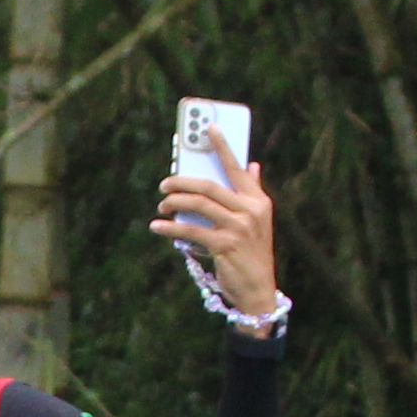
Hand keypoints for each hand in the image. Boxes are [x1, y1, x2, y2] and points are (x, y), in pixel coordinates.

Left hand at [151, 150, 282, 321]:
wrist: (258, 289)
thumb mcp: (258, 221)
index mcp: (258, 200)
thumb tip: (252, 165)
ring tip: (162, 205)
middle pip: (209, 186)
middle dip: (183, 181)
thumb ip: (253, 192)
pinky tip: (158, 226)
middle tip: (165, 183)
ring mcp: (239, 227)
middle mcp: (250, 210)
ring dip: (174, 203)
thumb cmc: (252, 254)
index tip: (208, 127)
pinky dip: (171, 228)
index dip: (222, 146)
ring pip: (198, 205)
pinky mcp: (225, 245)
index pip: (237, 168)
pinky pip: (191, 230)